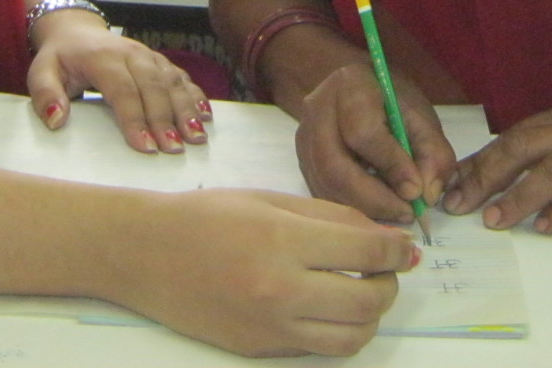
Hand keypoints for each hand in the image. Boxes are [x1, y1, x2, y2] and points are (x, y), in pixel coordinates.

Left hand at [27, 11, 208, 153]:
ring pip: (172, 82)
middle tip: (174, 149)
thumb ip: (45, 95)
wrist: (76, 30)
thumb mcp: (41, 71)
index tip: (144, 146)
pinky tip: (205, 116)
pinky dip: (195, 96)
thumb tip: (56, 121)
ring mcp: (149, 56)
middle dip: (166, 119)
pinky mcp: (159, 62)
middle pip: (153, 87)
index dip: (135, 118)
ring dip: (186, 110)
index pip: (122, 90)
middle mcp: (131, 54)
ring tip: (196, 138)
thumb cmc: (60, 58)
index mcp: (102, 57)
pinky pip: (181, 78)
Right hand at [110, 189, 417, 357]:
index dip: (397, 248)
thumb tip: (384, 236)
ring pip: (352, 338)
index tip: (407, 245)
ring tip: (360, 290)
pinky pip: (318, 348)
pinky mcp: (260, 350)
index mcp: (282, 240)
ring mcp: (270, 326)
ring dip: (370, 316)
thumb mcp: (270, 201)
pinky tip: (328, 306)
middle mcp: (280, 289)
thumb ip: (330, 216)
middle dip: (389, 283)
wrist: (144, 254)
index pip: (366, 250)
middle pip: (369, 301)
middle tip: (385, 268)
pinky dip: (337, 330)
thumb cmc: (206, 216)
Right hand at [294, 61, 455, 224]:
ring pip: (325, 185)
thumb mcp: (422, 117)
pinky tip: (377, 207)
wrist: (361, 91)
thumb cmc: (393, 101)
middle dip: (374, 199)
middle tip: (407, 213)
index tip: (416, 191)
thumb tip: (425, 194)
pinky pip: (322, 193)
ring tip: (396, 212)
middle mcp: (317, 109)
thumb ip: (432, 152)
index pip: (363, 133)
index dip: (391, 166)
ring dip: (363, 209)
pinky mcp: (302, 160)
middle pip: (335, 166)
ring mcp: (304, 136)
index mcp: (349, 85)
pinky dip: (351, 208)